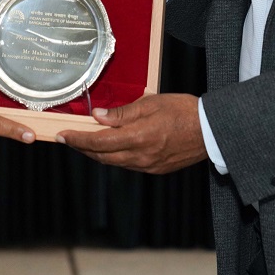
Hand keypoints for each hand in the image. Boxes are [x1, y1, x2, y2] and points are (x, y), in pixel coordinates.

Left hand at [57, 94, 205, 173]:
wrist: (211, 131)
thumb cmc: (183, 111)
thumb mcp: (151, 104)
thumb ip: (122, 113)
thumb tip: (97, 116)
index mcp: (138, 137)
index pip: (98, 143)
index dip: (77, 140)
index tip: (62, 135)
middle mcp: (140, 156)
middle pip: (102, 156)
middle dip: (82, 148)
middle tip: (69, 138)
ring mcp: (148, 166)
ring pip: (113, 163)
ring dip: (97, 153)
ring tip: (86, 141)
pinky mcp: (155, 170)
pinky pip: (128, 165)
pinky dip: (115, 157)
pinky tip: (112, 147)